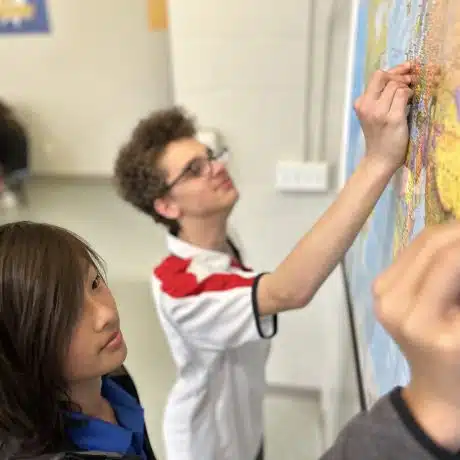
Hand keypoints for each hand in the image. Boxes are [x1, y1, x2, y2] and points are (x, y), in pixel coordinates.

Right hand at [354, 62, 414, 172]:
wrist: (379, 159)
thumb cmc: (379, 137)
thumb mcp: (373, 114)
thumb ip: (379, 97)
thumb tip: (398, 76)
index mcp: (360, 103)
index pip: (376, 76)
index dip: (393, 70)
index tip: (406, 70)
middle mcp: (366, 106)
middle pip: (384, 76)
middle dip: (400, 76)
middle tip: (410, 82)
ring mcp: (378, 112)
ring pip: (395, 85)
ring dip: (406, 88)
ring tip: (408, 98)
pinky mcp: (392, 118)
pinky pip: (403, 94)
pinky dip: (409, 95)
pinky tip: (409, 103)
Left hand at [373, 222, 459, 450]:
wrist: (438, 389)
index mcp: (421, 321)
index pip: (450, 258)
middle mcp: (392, 303)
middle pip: (433, 242)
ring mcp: (381, 295)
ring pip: (422, 241)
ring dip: (454, 233)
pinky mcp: (379, 288)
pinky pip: (412, 251)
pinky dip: (439, 244)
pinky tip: (455, 247)